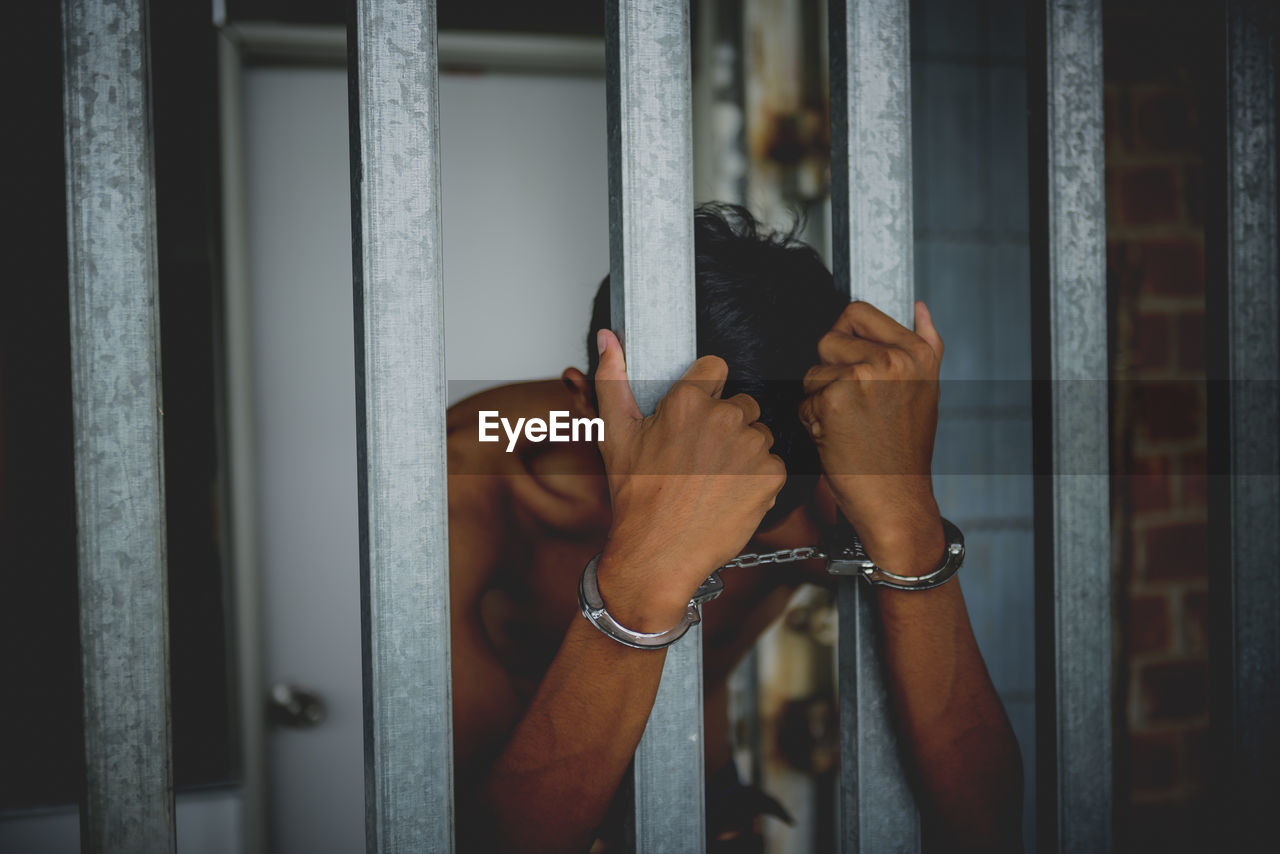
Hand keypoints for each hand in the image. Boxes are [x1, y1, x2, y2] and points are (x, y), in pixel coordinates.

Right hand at [593, 329, 785, 629]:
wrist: (658, 554)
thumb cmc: (635, 495)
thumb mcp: (615, 434)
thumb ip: (612, 378)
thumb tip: (607, 336)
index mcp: (686, 400)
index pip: (717, 367)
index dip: (707, 391)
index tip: (696, 416)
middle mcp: (722, 417)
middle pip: (741, 404)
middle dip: (726, 426)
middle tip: (699, 460)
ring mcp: (749, 446)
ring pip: (759, 434)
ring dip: (743, 453)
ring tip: (713, 481)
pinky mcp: (771, 475)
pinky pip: (773, 464)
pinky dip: (758, 480)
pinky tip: (730, 496)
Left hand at [799, 301, 944, 569]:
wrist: (896, 497)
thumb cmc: (905, 448)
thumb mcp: (926, 388)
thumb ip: (925, 342)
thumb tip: (919, 304)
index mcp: (916, 353)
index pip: (856, 312)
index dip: (846, 339)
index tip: (854, 368)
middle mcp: (892, 360)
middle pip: (827, 338)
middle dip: (829, 370)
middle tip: (854, 404)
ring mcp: (862, 378)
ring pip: (812, 371)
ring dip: (820, 397)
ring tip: (849, 423)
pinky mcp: (833, 400)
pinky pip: (805, 399)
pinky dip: (813, 421)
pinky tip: (839, 439)